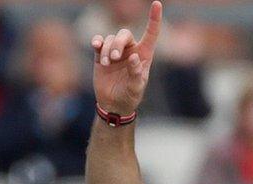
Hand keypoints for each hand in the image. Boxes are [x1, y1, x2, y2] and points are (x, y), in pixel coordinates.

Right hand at [91, 1, 161, 115]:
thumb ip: (136, 74)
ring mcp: (116, 51)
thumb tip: (134, 58)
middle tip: (114, 58)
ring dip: (107, 49)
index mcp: (144, 55)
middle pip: (124, 34)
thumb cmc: (130, 96)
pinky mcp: (101, 55)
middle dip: (118, 43)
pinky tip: (95, 46)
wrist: (113, 104)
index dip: (154, 19)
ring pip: (110, 39)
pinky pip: (99, 41)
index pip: (151, 33)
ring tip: (105, 64)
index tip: (157, 4)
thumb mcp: (136, 88)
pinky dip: (96, 42)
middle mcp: (131, 50)